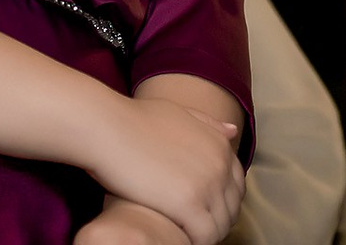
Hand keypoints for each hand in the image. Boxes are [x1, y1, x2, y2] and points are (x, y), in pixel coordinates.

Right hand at [86, 95, 243, 244]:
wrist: (109, 128)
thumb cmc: (135, 119)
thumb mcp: (178, 113)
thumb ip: (207, 124)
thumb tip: (232, 131)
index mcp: (220, 145)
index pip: (237, 186)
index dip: (221, 203)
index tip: (202, 212)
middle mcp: (220, 164)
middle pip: (231, 208)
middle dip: (215, 221)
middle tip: (192, 228)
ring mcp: (207, 184)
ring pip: (220, 226)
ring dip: (205, 235)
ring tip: (183, 236)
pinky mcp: (188, 204)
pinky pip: (204, 236)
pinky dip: (194, 242)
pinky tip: (174, 239)